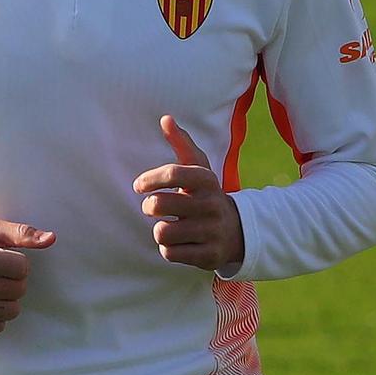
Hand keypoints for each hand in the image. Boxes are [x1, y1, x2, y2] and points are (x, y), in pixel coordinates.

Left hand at [133, 115, 244, 272]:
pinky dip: (168, 249)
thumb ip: (182, 144)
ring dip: (160, 230)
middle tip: (154, 207)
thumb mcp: (199, 169)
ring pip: (162, 232)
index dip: (150, 179)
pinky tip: (179, 243)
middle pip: (159, 204)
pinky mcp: (209, 256)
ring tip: (169, 227)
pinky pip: (170, 253)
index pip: (173, 173)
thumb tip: (165, 119)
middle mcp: (211, 204)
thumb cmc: (206, 195)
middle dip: (150, 207)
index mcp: (207, 180)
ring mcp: (211, 231)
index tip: (139, 186)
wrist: (237, 230)